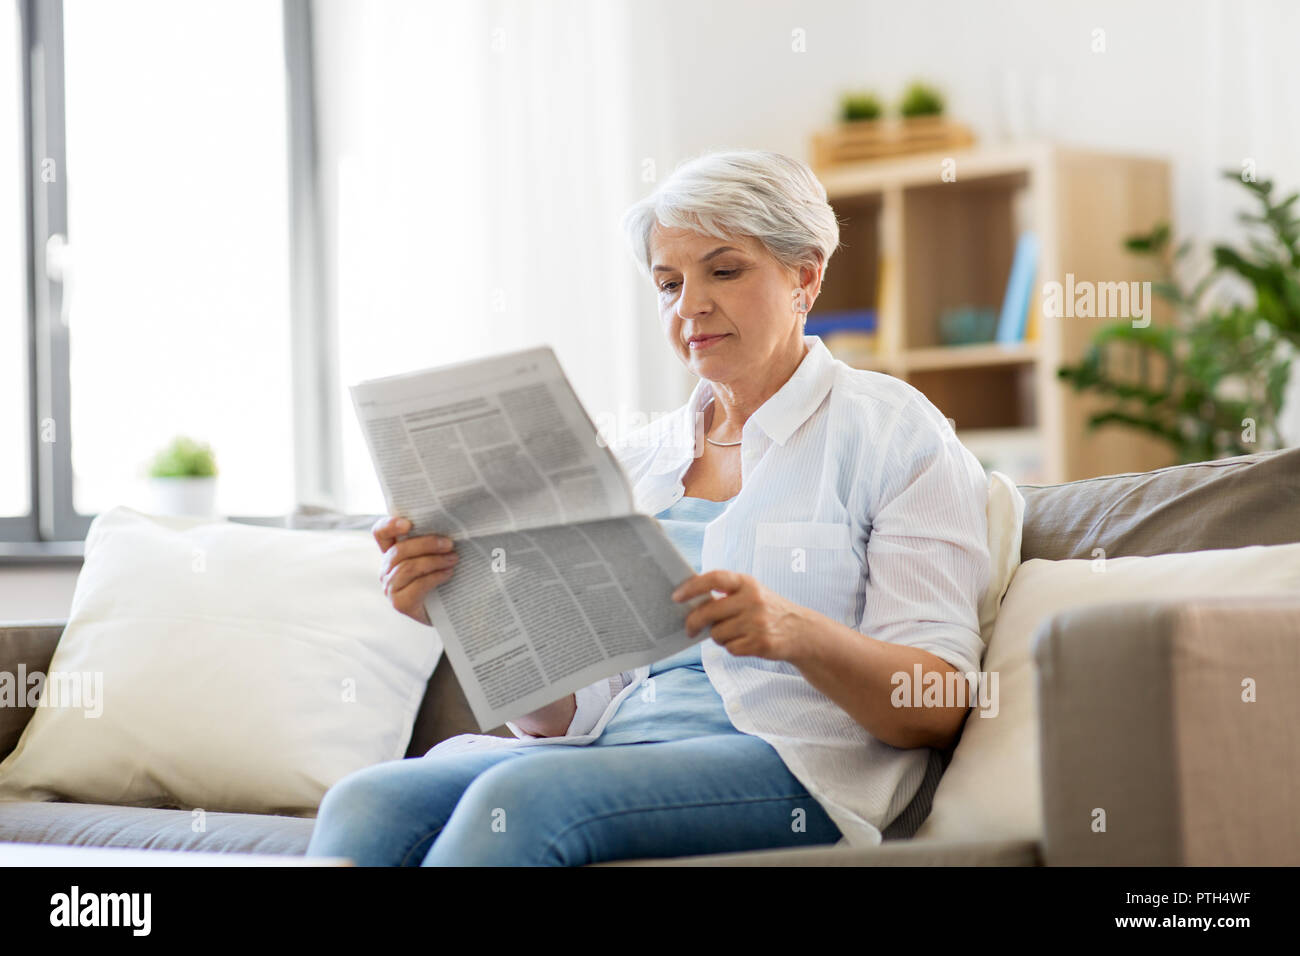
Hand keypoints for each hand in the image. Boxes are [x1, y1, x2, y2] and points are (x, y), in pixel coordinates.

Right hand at [372, 515, 458, 625]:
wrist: (448, 611)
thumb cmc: (441, 578)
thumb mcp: (435, 555)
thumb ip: (433, 541)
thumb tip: (449, 527)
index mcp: (391, 552)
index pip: (381, 533)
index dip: (390, 525)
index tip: (408, 524)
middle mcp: (386, 569)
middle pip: (399, 550)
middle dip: (426, 544)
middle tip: (449, 544)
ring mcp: (390, 587)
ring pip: (408, 567)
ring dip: (434, 561)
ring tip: (453, 559)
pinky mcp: (400, 603)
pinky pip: (417, 585)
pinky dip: (435, 577)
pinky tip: (448, 573)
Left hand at [672, 570, 812, 662]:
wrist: (801, 631)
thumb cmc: (767, 609)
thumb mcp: (751, 592)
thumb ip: (725, 593)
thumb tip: (689, 602)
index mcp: (747, 583)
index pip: (714, 578)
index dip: (692, 587)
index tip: (676, 597)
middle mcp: (753, 600)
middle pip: (709, 612)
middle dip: (694, 622)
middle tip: (690, 629)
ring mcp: (757, 622)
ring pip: (717, 634)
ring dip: (719, 637)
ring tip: (733, 633)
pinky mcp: (760, 643)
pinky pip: (730, 648)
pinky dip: (733, 647)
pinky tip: (745, 642)